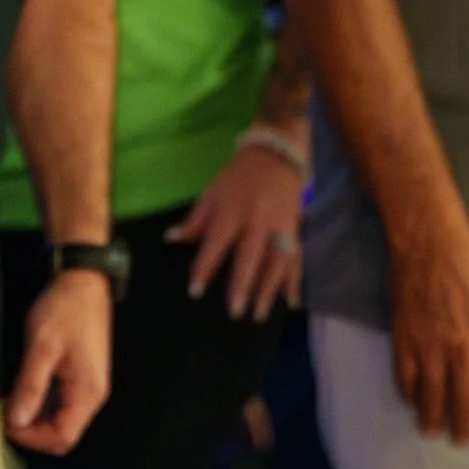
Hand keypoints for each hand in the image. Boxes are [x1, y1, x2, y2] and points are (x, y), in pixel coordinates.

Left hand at [5, 267, 111, 454]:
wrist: (83, 279)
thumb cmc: (63, 311)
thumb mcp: (42, 347)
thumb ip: (30, 387)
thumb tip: (16, 422)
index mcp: (87, 393)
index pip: (63, 438)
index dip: (33, 438)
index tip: (7, 423)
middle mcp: (94, 396)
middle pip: (65, 433)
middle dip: (34, 432)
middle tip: (6, 416)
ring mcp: (90, 386)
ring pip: (63, 419)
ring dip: (37, 418)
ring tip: (11, 405)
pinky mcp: (83, 375)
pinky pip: (64, 402)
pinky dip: (44, 404)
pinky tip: (24, 392)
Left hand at [170, 139, 303, 320]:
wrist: (276, 154)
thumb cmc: (238, 176)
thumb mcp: (212, 191)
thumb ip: (195, 219)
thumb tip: (172, 238)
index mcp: (232, 210)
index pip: (216, 243)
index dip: (205, 267)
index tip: (195, 291)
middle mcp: (257, 220)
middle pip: (249, 256)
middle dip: (242, 285)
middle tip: (234, 311)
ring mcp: (279, 226)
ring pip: (275, 263)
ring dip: (268, 290)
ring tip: (258, 314)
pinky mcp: (295, 229)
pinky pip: (296, 259)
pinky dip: (294, 281)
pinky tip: (290, 301)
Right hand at [388, 218, 468, 443]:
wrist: (428, 240)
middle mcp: (464, 350)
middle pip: (466, 401)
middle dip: (466, 427)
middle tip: (463, 441)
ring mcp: (431, 347)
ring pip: (433, 396)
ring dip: (432, 419)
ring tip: (431, 432)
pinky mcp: (404, 339)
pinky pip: (405, 377)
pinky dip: (408, 393)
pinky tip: (411, 401)